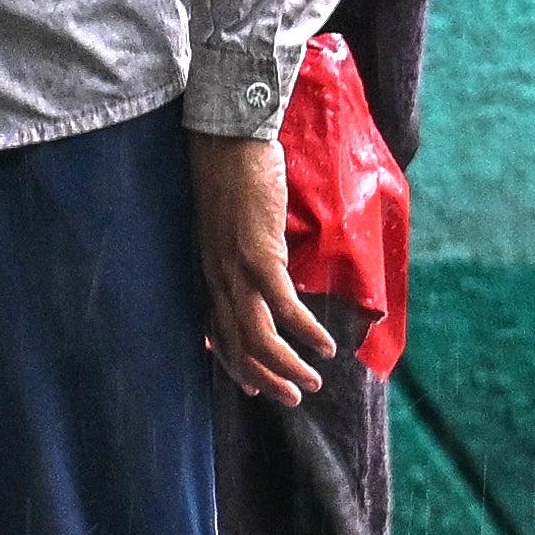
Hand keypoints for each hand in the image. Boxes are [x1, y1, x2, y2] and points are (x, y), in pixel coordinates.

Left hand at [189, 128, 325, 405]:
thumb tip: (263, 266)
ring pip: (257, 336)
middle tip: (292, 398)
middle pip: (237, 345)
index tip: (256, 387)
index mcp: (210, 270)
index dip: (236, 365)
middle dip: (265, 378)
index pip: (217, 332)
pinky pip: (282, 306)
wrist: (228, 136)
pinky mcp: (258, 253)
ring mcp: (235, 267)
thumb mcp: (230, 220)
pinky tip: (324, 345)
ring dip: (286, 366)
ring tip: (311, 382)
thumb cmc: (233, 172)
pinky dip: (304, 330)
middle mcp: (217, 276)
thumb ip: (241, 248)